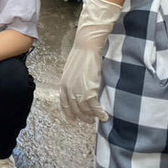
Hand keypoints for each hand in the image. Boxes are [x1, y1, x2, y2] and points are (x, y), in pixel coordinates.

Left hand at [59, 0, 122, 122]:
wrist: (87, 46)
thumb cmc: (81, 55)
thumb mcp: (72, 70)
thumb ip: (73, 81)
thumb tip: (77, 88)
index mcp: (63, 84)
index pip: (63, 104)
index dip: (68, 113)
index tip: (73, 120)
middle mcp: (68, 89)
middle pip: (74, 110)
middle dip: (82, 117)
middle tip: (88, 121)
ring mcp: (78, 91)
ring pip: (85, 110)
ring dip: (91, 116)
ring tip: (97, 118)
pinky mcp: (89, 91)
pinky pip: (94, 107)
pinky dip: (99, 113)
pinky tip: (104, 116)